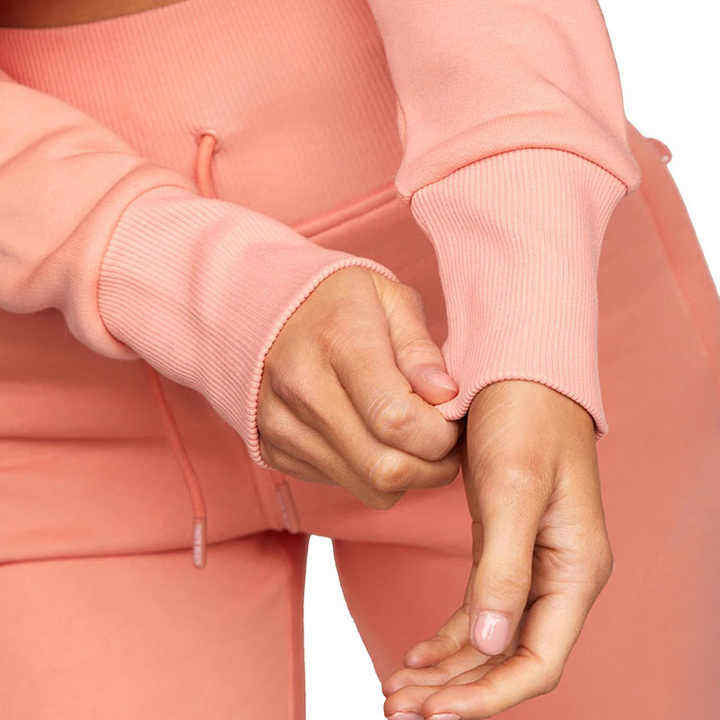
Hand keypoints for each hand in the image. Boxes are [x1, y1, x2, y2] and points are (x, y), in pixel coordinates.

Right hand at [257, 266, 462, 508]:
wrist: (262, 309)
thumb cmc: (340, 302)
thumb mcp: (390, 300)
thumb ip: (420, 349)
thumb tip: (447, 398)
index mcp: (337, 340)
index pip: (397, 419)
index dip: (441, 435)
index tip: (452, 420)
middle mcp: (300, 387)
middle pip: (384, 469)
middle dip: (433, 467)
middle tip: (443, 440)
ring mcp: (280, 424)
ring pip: (368, 489)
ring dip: (406, 475)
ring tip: (410, 437)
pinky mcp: (273, 449)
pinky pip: (344, 485)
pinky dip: (370, 472)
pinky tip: (371, 436)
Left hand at [383, 380, 613, 716]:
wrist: (517, 369)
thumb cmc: (524, 418)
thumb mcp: (512, 488)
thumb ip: (504, 568)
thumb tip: (490, 644)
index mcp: (574, 568)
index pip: (537, 660)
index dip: (487, 696)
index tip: (433, 713)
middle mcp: (558, 574)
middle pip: (508, 658)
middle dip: (456, 691)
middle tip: (396, 708)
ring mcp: (530, 562)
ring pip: (488, 639)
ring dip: (446, 670)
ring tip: (396, 690)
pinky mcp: (502, 544)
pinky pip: (478, 607)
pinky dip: (447, 636)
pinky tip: (416, 653)